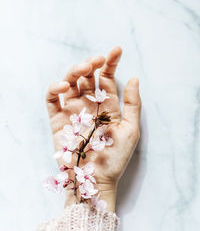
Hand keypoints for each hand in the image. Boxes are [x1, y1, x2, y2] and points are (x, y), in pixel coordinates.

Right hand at [46, 46, 140, 211]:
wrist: (97, 180)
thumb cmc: (115, 158)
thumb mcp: (131, 129)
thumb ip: (132, 103)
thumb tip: (134, 77)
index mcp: (107, 106)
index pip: (107, 79)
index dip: (111, 63)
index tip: (117, 50)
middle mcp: (89, 105)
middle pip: (87, 77)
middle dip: (92, 64)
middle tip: (97, 59)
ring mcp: (72, 111)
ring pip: (70, 83)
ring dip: (75, 71)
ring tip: (83, 67)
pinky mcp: (57, 119)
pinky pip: (52, 99)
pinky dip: (55, 88)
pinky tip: (65, 86)